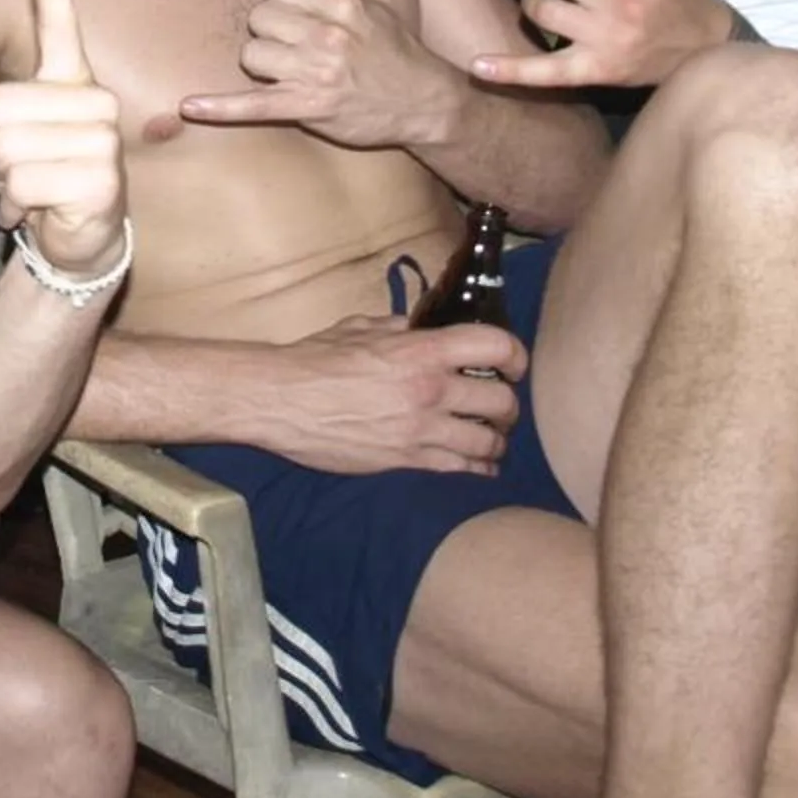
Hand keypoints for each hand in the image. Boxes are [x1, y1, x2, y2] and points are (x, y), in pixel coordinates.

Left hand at [0, 0, 127, 280]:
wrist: (76, 239)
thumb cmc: (34, 176)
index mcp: (69, 81)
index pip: (61, 26)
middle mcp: (96, 101)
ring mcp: (104, 140)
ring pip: (7, 147)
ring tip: (16, 190)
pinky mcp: (103, 180)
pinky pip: (25, 184)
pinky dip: (14, 206)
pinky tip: (30, 214)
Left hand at [176, 0, 453, 150]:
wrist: (424, 103)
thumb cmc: (395, 45)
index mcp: (343, 2)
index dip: (282, 1)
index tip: (301, 15)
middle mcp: (329, 35)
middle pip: (259, 19)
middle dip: (271, 32)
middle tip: (298, 45)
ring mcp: (317, 74)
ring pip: (252, 56)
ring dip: (264, 65)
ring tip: (292, 71)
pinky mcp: (306, 109)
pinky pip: (251, 104)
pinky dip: (219, 107)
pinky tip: (189, 106)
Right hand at [250, 315, 525, 474]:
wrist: (281, 401)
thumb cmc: (315, 358)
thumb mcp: (360, 327)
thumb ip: (397, 328)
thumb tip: (417, 329)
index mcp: (421, 351)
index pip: (494, 346)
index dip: (515, 355)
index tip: (514, 364)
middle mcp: (430, 390)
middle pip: (501, 402)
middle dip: (509, 406)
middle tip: (503, 407)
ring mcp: (420, 431)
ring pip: (486, 442)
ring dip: (497, 441)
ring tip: (493, 438)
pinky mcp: (406, 462)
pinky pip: (459, 470)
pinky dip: (478, 470)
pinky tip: (481, 468)